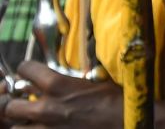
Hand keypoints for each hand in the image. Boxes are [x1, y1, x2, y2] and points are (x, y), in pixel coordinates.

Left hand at [1, 65, 120, 126]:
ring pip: (15, 128)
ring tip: (33, 121)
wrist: (125, 122)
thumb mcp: (93, 81)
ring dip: (23, 124)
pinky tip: (45, 128)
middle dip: (16, 103)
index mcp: (58, 85)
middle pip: (11, 106)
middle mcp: (47, 107)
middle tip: (25, 103)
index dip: (27, 71)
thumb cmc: (115, 100)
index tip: (30, 74)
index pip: (25, 70)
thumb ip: (69, 79)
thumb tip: (58, 77)